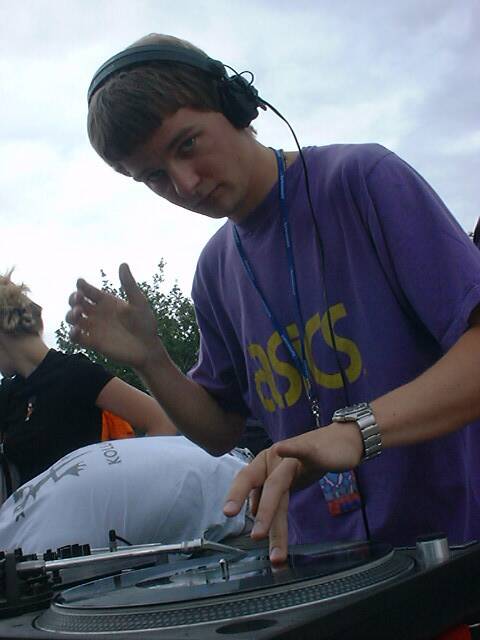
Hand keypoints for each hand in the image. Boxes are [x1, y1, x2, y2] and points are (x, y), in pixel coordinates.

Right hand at [66, 263, 161, 369]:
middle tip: (79, 298)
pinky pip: (77, 337)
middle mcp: (98, 313)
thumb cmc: (145, 324)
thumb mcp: (138, 302)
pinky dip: (72, 333)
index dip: (82, 285)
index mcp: (107, 301)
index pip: (89, 290)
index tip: (81, 283)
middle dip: (73, 298)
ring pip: (73, 318)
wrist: (148, 348)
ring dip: (71, 314)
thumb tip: (123, 264)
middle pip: (77, 302)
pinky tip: (77, 330)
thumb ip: (129, 285)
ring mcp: (94, 328)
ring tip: (78, 313)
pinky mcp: (93, 342)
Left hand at [224, 423, 362, 565]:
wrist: (341, 441)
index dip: (236, 495)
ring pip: (279, 483)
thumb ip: (268, 493)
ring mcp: (292, 455)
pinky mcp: (313, 450)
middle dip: (261, 514)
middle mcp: (274, 459)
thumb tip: (251, 511)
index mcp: (265, 465)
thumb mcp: (286, 479)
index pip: (247, 480)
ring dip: (269, 509)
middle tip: (255, 537)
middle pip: (263, 486)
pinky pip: (301, 450)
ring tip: (263, 533)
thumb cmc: (310, 461)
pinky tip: (282, 448)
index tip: (227, 515)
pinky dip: (291, 450)